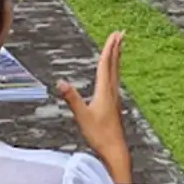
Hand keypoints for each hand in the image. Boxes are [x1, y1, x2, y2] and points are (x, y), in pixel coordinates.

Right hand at [57, 31, 132, 183]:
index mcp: (104, 91)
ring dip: (117, 58)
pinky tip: (112, 75)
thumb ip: (72, 99)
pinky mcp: (114, 105)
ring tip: (119, 48)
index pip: (106, 65)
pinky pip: (115, 81)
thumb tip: (61, 83)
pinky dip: (114, 71)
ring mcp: (115, 98)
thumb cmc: (100, 135)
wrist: (115, 150)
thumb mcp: (82, 116)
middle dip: (116, 48)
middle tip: (121, 33)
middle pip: (114, 65)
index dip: (109, 48)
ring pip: (116, 72)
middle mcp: (112, 92)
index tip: (114, 35)